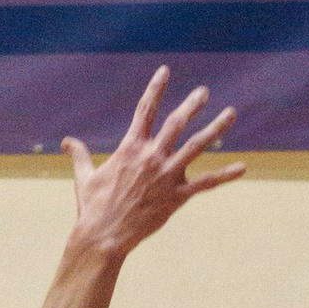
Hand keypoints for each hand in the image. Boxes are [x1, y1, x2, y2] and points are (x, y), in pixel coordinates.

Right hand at [64, 69, 242, 261]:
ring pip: (197, 146)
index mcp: (130, 147)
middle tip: (204, 92)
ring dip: (216, 128)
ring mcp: (166, 176)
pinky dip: (225, 175)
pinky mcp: (176, 197)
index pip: (145, 109)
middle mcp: (151, 156)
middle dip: (192, 104)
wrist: (103, 236)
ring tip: (231, 113)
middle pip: (176, 123)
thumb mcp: (84, 177)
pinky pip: (206, 184)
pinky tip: (242, 168)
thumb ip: (79, 155)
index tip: (166, 71)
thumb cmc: (92, 207)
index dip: (156, 88)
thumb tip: (66, 141)